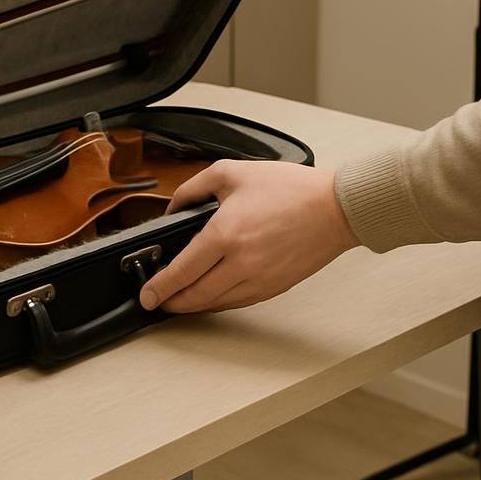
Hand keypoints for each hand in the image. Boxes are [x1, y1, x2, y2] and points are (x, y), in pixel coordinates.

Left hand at [138, 159, 359, 312]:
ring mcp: (259, 279)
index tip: (146, 295)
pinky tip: (210, 295)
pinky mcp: (274, 287)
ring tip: (178, 299)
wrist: (334, 207)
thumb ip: (193, 189)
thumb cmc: (289, 188)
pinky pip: (238, 302)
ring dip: (193, 306)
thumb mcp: (230, 173)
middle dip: (171, 302)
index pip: (182, 270)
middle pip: (195, 295)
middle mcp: (240, 263)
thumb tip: (174, 208)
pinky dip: (219, 302)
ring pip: (216, 304)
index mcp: (225, 233)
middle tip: (157, 300)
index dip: (160, 287)